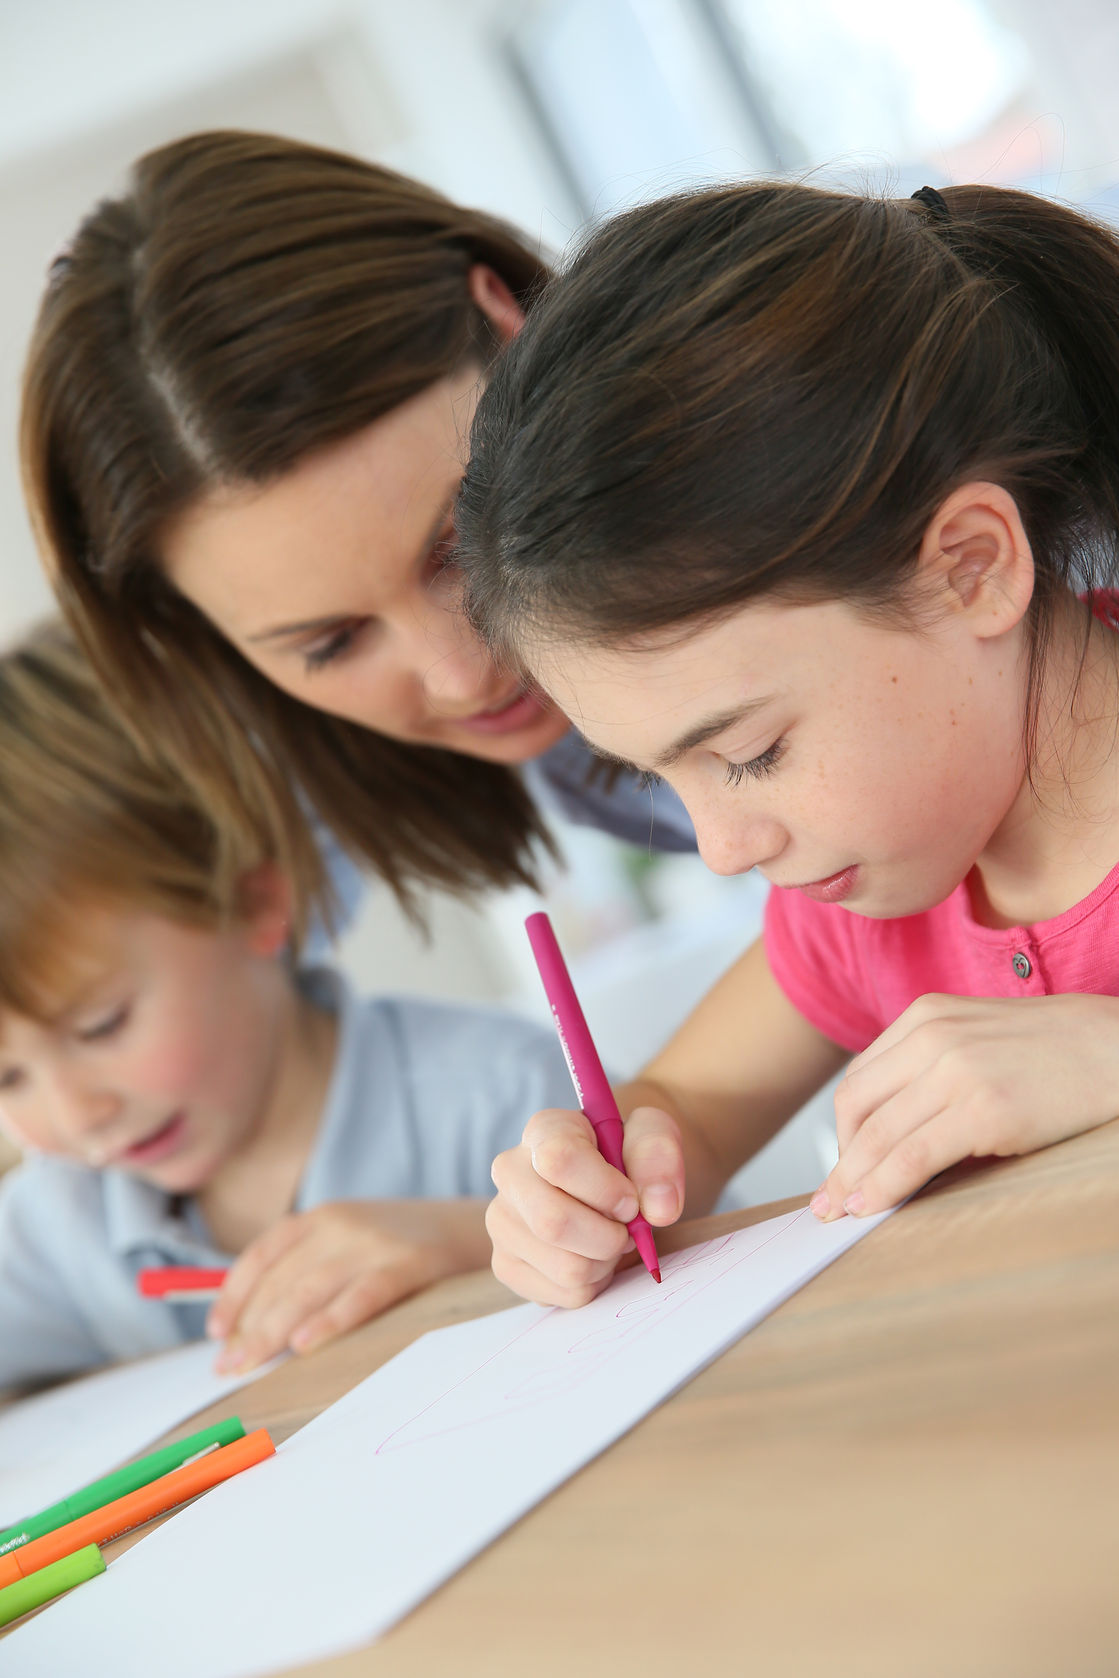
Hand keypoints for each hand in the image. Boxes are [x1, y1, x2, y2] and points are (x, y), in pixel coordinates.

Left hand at [207, 1199, 489, 1371]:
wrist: (474, 1226)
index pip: (263, 1255)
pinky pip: (362, 1294)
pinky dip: (331, 1319)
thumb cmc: (403, 1247)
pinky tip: (306, 1344)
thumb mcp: (352, 1241)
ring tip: (252, 1363)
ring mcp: (375, 1242)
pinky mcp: (408, 1263)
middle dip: (249, 1325)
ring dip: (275, 1329)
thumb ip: (309, 1269)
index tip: (216, 1333)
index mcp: (323, 1217)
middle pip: (282, 1278)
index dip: (235, 1295)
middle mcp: (342, 1224)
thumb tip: (252, 1326)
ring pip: (311, 1288)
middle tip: (228, 1367)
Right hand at [486, 1105, 684, 1307]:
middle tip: (626, 1228)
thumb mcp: (655, 1137)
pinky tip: (591, 1256)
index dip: (604, 1189)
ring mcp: (501, 1221)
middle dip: (608, 1237)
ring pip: (565, 1267)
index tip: (630, 1200)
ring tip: (609, 1239)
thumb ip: (659, 1157)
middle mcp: (510, 1173)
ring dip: (606, 1262)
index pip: (558, 1159)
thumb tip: (659, 1209)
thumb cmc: (630, 1158)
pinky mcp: (506, 1264)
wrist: (614, 1187)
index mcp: (544, 1130)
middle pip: (553, 1222)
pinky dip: (594, 1284)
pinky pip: (564, 1294)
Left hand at [812, 993, 1118, 1219]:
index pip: (861, 1077)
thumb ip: (934, 1065)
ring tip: (840, 1211)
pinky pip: (913, 1156)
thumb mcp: (981, 1036)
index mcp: (927, 1014)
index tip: (841, 1163)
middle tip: (827, 1199)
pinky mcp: (984, 1110)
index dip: (844, 1129)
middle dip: (839, 1159)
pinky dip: (883, 1186)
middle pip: (856, 1105)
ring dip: (852, 1180)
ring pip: (878, 1135)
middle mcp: (933, 1036)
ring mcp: (957, 1071)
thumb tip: (894, 1127)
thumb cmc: (1060, 1051)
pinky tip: (872, 1207)